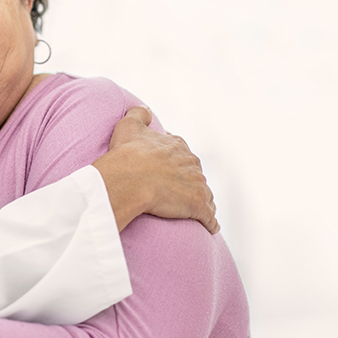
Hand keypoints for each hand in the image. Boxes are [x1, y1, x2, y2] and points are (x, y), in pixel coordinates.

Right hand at [94, 106, 218, 233]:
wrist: (130, 178)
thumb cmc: (127, 153)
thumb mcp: (128, 125)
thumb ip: (138, 114)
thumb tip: (146, 110)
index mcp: (178, 147)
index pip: (184, 155)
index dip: (178, 164)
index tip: (172, 172)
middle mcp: (192, 164)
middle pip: (196, 175)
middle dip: (192, 183)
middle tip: (182, 193)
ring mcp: (197, 185)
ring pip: (206, 195)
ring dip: (203, 202)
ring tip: (197, 211)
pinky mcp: (198, 206)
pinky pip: (209, 217)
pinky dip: (210, 222)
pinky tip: (210, 227)